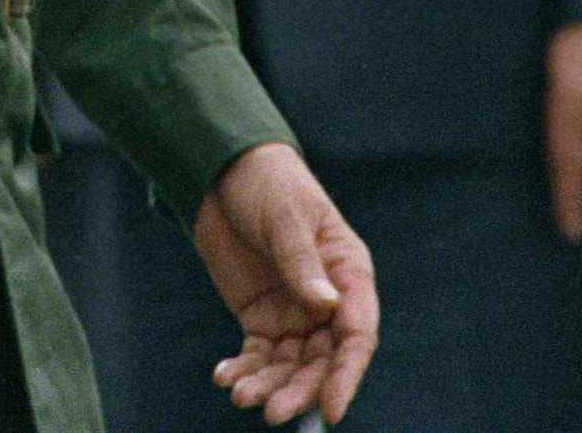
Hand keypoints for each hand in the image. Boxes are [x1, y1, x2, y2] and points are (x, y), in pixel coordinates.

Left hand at [193, 142, 378, 425]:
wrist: (224, 173)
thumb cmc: (268, 185)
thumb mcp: (285, 218)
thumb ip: (303, 263)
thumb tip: (326, 308)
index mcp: (349, 273)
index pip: (357, 333)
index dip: (348, 373)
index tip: (332, 408)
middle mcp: (327, 302)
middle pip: (323, 360)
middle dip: (301, 390)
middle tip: (272, 412)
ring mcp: (294, 313)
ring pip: (290, 366)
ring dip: (270, 386)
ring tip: (240, 395)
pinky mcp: (261, 318)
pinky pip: (259, 356)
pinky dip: (244, 370)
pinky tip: (225, 377)